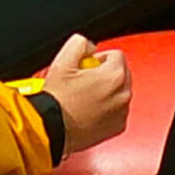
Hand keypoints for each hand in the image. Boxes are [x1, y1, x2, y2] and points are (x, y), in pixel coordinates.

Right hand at [43, 34, 130, 152]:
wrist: (52, 130)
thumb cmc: (57, 101)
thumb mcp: (63, 61)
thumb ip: (80, 43)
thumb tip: (90, 47)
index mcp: (114, 75)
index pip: (116, 55)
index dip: (99, 58)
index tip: (87, 67)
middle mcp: (123, 94)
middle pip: (121, 72)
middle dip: (106, 73)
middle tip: (85, 80)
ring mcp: (121, 112)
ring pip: (120, 92)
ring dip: (108, 90)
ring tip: (86, 96)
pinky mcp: (117, 127)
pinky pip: (118, 110)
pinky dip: (108, 108)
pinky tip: (90, 109)